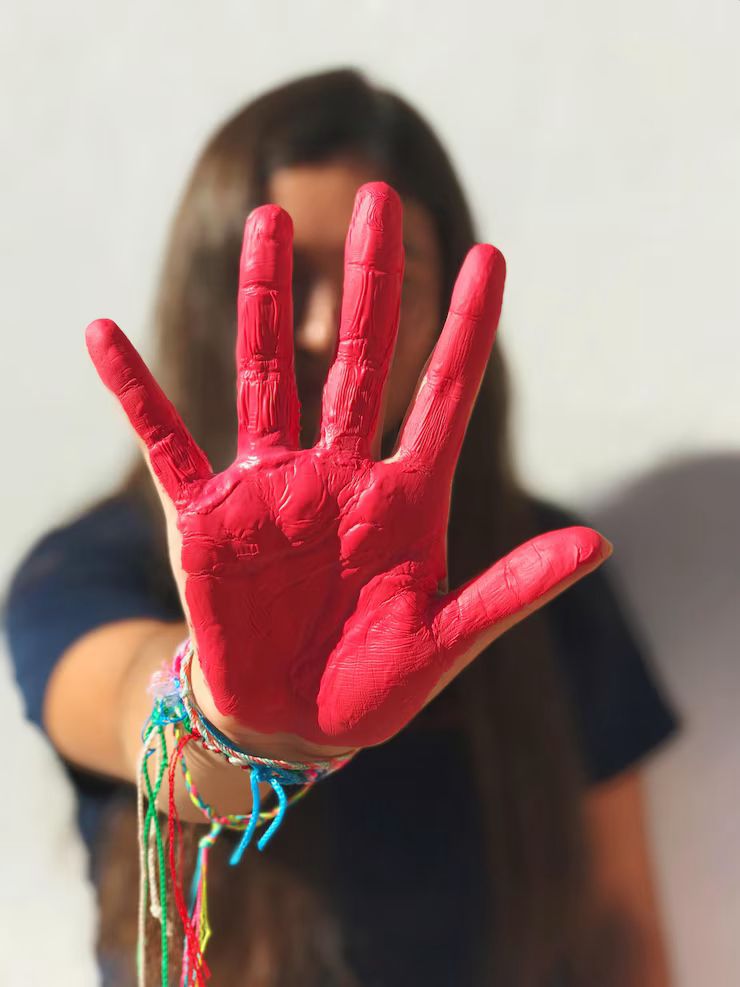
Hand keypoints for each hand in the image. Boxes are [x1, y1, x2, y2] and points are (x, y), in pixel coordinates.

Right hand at [85, 182, 609, 751]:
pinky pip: (163, 441)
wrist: (295, 724)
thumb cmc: (376, 684)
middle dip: (369, 281)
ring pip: (266, 375)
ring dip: (264, 302)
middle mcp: (338, 475)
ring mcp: (269, 488)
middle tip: (376, 198)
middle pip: (358, 359)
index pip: (443, 393)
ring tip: (266, 224)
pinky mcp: (205, 518)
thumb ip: (512, 590)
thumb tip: (599, 546)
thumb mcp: (448, 639)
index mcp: (404, 499)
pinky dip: (134, 392)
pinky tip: (102, 335)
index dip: (468, 327)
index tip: (491, 255)